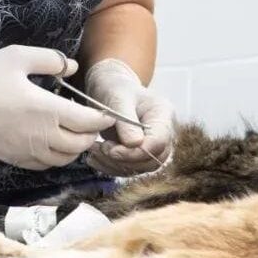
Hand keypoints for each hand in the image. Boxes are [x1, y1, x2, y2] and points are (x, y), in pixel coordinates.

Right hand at [0, 45, 114, 170]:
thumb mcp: (19, 56)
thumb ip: (51, 60)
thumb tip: (73, 66)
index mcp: (47, 109)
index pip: (88, 122)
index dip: (103, 119)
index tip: (108, 113)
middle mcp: (41, 135)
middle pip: (81, 145)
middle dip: (91, 135)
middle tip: (92, 123)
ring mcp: (28, 151)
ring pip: (65, 159)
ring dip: (75, 148)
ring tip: (75, 133)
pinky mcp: (15, 159)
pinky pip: (45, 165)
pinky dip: (56, 157)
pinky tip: (53, 143)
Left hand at [83, 58, 173, 176]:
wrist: (110, 89)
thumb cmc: (115, 88)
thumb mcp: (118, 98)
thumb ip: (126, 121)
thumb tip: (134, 144)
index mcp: (163, 114)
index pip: (158, 142)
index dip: (135, 151)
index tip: (109, 148)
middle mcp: (164, 132)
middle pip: (152, 159)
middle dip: (123, 159)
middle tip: (100, 148)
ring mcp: (154, 145)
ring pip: (140, 168)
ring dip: (114, 165)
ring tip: (93, 151)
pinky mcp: (141, 154)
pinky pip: (129, 169)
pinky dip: (110, 167)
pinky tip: (94, 157)